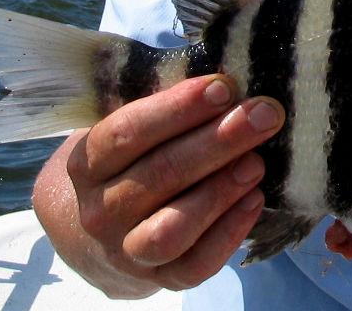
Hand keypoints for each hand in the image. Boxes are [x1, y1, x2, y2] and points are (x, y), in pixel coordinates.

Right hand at [33, 75, 284, 297]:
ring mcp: (126, 251)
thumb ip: (161, 101)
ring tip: (257, 160)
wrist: (91, 232)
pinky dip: (229, 233)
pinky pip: (196, 265)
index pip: (126, 132)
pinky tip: (255, 199)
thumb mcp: (125, 125)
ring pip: (172, 227)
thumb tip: (225, 70)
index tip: (224, 86)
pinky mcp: (159, 281)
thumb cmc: (126, 160)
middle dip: (218, 140)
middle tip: (264, 113)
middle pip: (159, 174)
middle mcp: (100, 210)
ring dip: (220, 190)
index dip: (177, 108)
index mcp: (88, 163)